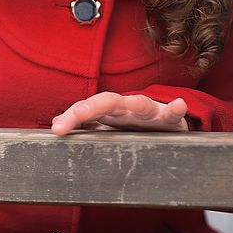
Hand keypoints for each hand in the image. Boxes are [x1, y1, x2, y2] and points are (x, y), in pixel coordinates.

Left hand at [51, 92, 188, 134]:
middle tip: (76, 115)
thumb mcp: (107, 127)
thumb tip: (55, 124)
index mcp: (109, 113)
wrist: (166, 125)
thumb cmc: (132, 127)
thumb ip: (84, 126)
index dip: (71, 117)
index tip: (56, 130)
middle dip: (91, 107)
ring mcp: (149, 112)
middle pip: (107, 102)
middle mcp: (127, 109)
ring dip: (132, 103)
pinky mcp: (170, 119)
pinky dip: (176, 109)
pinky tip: (178, 105)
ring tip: (124, 105)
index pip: (87, 109)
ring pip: (139, 104)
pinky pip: (173, 114)